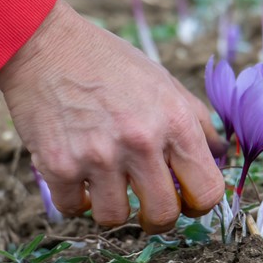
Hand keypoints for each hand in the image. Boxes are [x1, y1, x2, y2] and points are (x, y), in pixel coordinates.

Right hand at [0, 0, 224, 232]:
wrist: (44, 44)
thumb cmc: (107, 61)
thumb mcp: (163, 81)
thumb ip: (194, 120)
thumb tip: (218, 155)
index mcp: (174, 120)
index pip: (207, 190)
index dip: (199, 204)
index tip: (186, 201)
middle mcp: (140, 141)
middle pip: (164, 215)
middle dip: (158, 217)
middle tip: (147, 204)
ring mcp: (98, 156)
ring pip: (115, 218)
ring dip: (113, 207)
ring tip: (107, 183)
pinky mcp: (59, 165)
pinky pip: (73, 209)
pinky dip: (76, 198)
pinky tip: (78, 174)